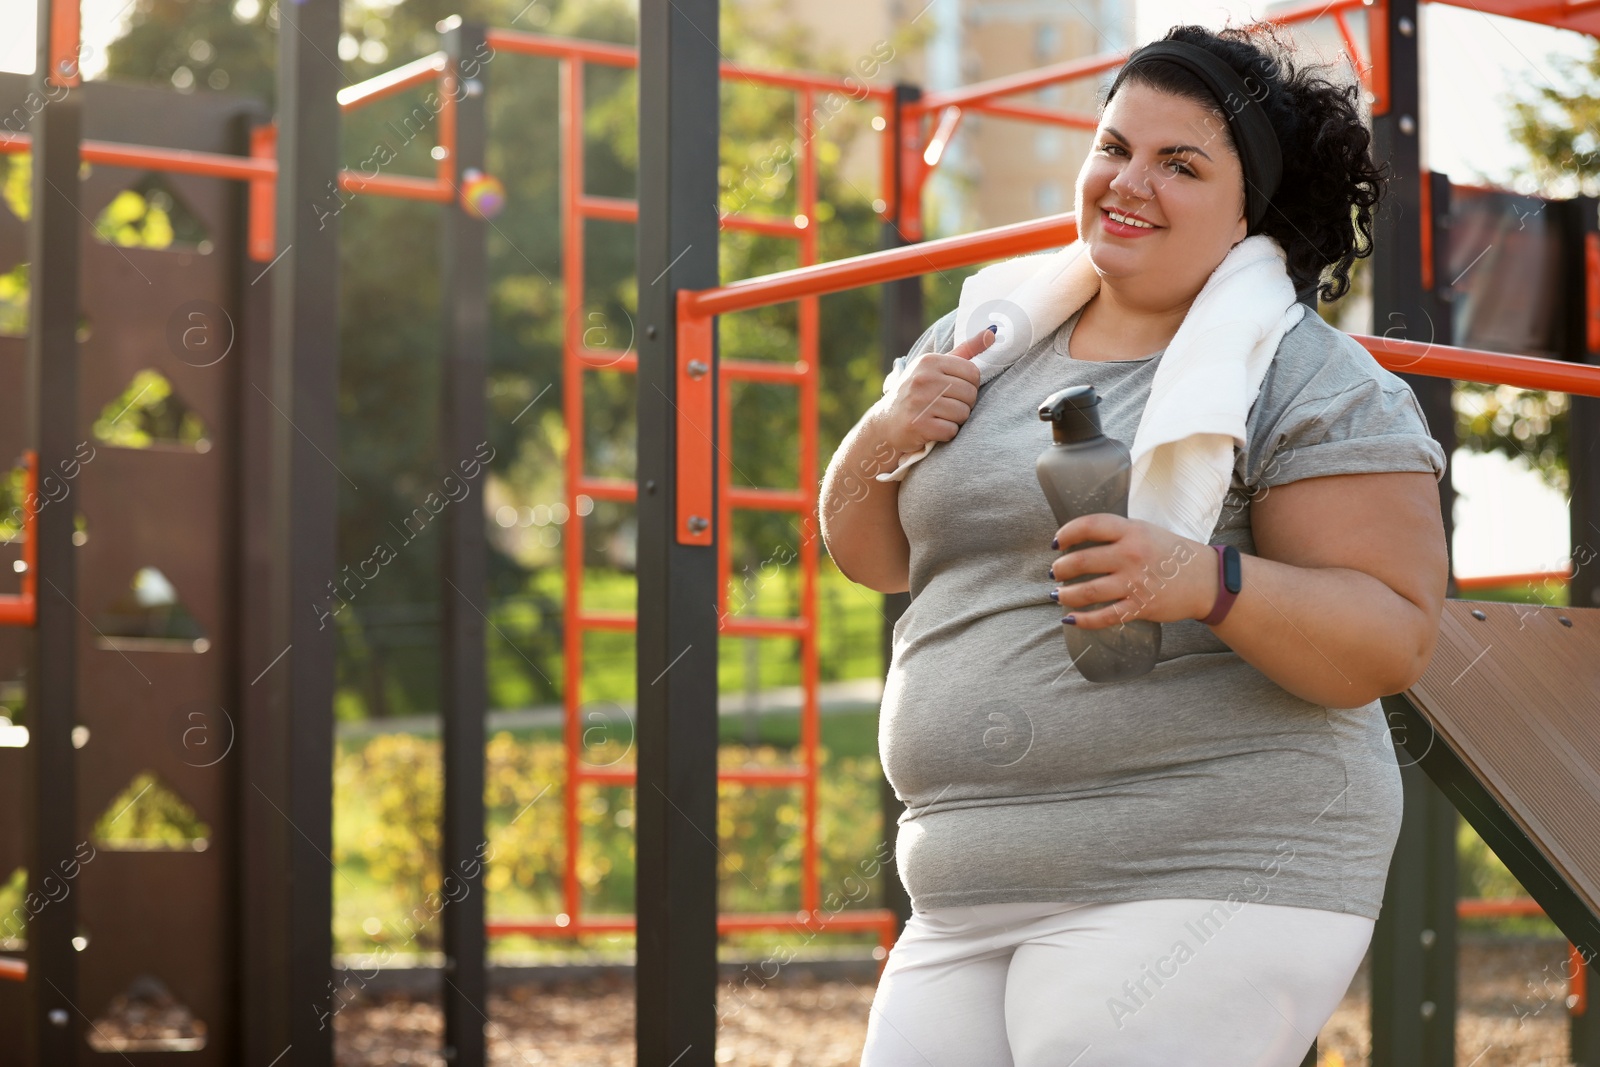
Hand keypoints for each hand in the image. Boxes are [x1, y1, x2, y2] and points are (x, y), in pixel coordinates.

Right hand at [877, 327, 995, 456]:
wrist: (886, 421)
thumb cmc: (917, 391)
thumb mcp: (936, 366)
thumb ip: (966, 350)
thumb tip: (993, 332)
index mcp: (930, 361)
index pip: (973, 373)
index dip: (970, 386)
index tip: (954, 390)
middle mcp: (923, 378)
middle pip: (970, 394)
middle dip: (964, 404)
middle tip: (946, 406)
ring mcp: (919, 402)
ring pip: (963, 414)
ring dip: (955, 420)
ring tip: (939, 416)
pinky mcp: (918, 425)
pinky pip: (951, 431)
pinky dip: (946, 434)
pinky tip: (933, 429)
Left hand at [1047, 514, 1216, 627]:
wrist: (1206, 580)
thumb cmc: (1172, 554)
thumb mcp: (1146, 531)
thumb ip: (1117, 533)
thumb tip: (1080, 540)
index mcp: (1132, 531)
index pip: (1090, 526)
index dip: (1067, 533)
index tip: (1056, 542)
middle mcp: (1131, 555)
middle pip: (1082, 561)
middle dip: (1061, 569)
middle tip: (1056, 573)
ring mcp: (1135, 583)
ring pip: (1088, 592)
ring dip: (1066, 595)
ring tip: (1058, 594)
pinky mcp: (1139, 607)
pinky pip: (1104, 616)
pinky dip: (1083, 620)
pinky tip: (1071, 618)